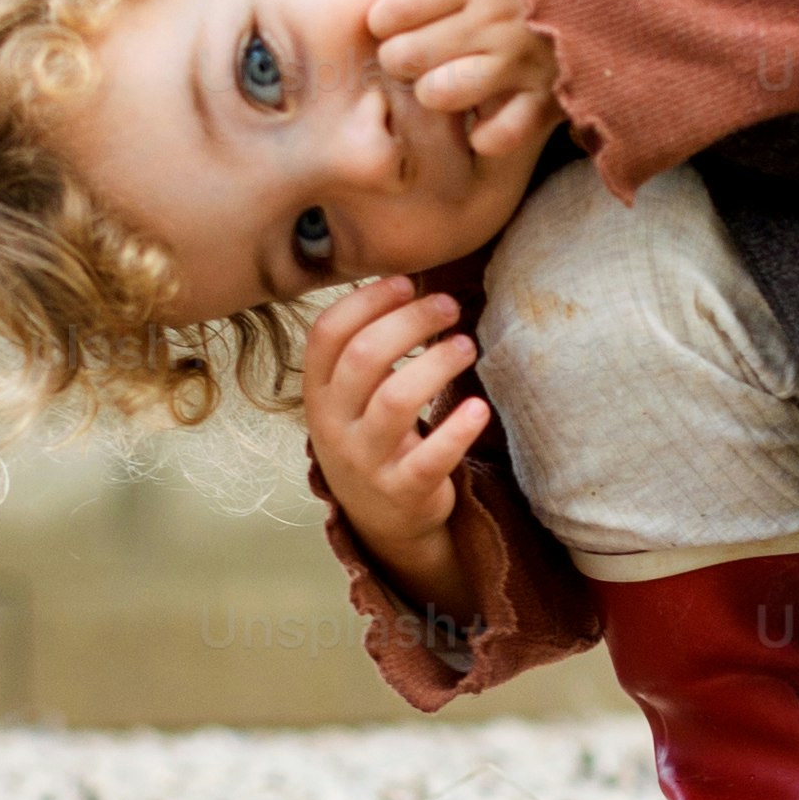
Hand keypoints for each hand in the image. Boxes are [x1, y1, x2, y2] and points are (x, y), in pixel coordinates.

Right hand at [302, 275, 488, 609]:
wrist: (381, 520)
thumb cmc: (374, 437)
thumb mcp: (352, 398)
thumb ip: (367, 350)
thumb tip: (410, 279)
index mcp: (318, 394)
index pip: (328, 334)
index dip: (367, 300)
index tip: (407, 282)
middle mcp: (334, 426)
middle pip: (364, 358)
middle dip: (410, 322)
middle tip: (449, 307)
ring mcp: (366, 461)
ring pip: (396, 400)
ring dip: (437, 364)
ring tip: (466, 346)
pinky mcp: (403, 491)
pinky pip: (430, 457)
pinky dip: (459, 429)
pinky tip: (480, 408)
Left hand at [373, 0, 559, 171]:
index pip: (400, 3)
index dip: (384, 16)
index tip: (393, 20)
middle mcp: (495, 20)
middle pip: (407, 54)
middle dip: (399, 58)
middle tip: (413, 55)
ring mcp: (522, 64)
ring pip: (440, 94)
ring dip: (434, 93)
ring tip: (446, 85)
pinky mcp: (553, 99)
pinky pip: (496, 135)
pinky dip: (484, 133)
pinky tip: (486, 116)